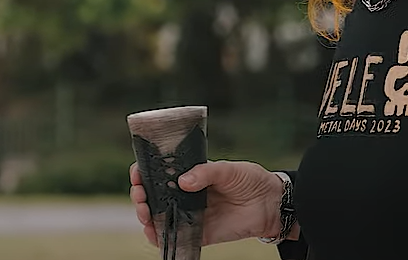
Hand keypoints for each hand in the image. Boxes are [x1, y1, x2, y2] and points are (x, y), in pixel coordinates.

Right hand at [129, 160, 282, 246]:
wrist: (270, 204)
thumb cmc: (250, 180)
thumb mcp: (229, 169)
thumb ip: (206, 172)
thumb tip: (182, 181)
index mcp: (190, 175)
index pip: (160, 172)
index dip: (144, 172)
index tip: (137, 172)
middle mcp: (186, 195)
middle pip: (153, 196)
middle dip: (140, 195)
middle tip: (140, 194)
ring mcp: (190, 214)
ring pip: (158, 217)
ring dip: (145, 215)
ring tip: (145, 212)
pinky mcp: (199, 233)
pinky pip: (175, 237)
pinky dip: (160, 238)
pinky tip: (154, 233)